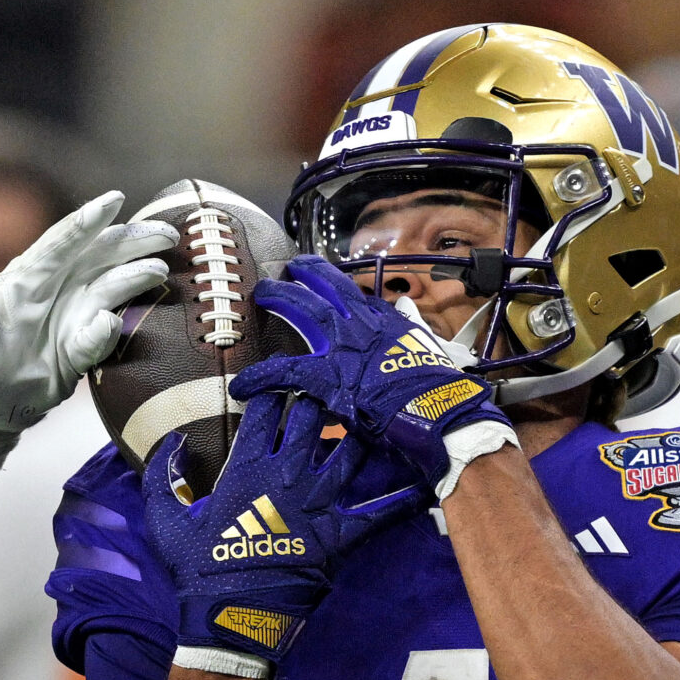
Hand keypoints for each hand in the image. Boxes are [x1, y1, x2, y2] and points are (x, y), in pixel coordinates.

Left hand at [0, 192, 175, 433]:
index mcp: (22, 283)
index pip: (58, 244)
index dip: (86, 222)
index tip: (114, 200)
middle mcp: (52, 290)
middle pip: (96, 255)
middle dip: (130, 239)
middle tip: (166, 233)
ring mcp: (70, 314)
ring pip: (110, 283)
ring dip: (137, 274)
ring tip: (163, 269)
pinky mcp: (81, 342)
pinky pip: (107, 328)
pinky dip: (121, 321)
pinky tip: (137, 312)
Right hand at [141, 392, 421, 669]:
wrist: (231, 616)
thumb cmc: (197, 568)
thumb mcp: (165, 520)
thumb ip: (164, 475)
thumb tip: (173, 443)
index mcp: (248, 467)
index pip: (268, 409)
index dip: (274, 386)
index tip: (279, 379)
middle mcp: (289, 475)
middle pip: (315, 416)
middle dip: (322, 395)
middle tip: (328, 386)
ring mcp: (320, 503)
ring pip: (353, 449)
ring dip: (362, 429)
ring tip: (369, 413)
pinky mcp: (342, 535)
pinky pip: (383, 512)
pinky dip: (406, 497)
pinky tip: (427, 479)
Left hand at [233, 254, 515, 494]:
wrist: (438, 410)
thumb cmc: (437, 387)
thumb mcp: (428, 348)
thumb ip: (411, 327)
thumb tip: (408, 309)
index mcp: (386, 320)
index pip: (355, 294)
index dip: (335, 283)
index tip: (323, 274)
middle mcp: (362, 324)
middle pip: (326, 288)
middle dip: (305, 275)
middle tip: (286, 270)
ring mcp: (342, 345)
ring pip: (303, 310)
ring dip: (280, 298)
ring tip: (261, 292)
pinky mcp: (326, 375)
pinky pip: (283, 372)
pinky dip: (260, 378)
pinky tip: (241, 384)